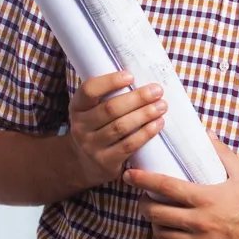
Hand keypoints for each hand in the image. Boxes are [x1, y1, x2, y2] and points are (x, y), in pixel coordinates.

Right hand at [68, 71, 166, 188]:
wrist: (86, 163)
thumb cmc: (98, 126)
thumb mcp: (93, 109)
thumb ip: (109, 95)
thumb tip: (141, 77)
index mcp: (77, 106)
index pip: (89, 90)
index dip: (110, 82)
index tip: (131, 76)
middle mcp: (80, 126)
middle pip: (111, 109)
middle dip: (137, 98)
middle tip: (157, 90)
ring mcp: (91, 146)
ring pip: (121, 127)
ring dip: (145, 115)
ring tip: (161, 106)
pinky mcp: (104, 162)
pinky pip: (128, 146)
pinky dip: (145, 133)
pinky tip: (158, 124)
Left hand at [123, 133, 238, 238]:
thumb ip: (222, 153)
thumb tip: (207, 133)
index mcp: (206, 198)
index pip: (164, 187)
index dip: (143, 180)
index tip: (130, 174)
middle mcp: (199, 223)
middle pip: (155, 214)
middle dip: (143, 203)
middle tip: (143, 196)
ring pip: (162, 235)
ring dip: (154, 224)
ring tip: (157, 215)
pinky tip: (171, 235)